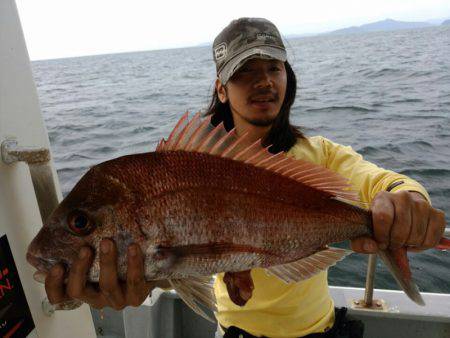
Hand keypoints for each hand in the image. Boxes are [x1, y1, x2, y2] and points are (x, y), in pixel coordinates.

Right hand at [44, 239, 167, 309]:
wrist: (150, 268)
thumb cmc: (118, 258)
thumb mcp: (98, 252)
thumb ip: (82, 246)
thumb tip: (63, 231)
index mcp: (83, 289)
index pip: (59, 297)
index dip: (53, 285)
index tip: (56, 266)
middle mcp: (96, 299)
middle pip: (79, 291)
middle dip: (79, 269)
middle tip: (85, 248)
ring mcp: (116, 300)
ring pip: (107, 285)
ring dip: (106, 262)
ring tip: (108, 242)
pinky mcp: (137, 296)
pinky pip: (134, 281)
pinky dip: (133, 263)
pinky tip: (133, 247)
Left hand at [351, 190, 445, 253]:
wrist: (400, 209)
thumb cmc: (382, 222)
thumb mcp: (368, 229)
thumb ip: (364, 241)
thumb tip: (376, 249)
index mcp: (383, 197)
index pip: (383, 217)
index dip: (382, 235)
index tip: (381, 242)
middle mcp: (403, 197)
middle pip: (401, 229)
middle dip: (395, 242)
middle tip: (392, 243)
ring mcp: (422, 204)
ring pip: (417, 236)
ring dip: (409, 245)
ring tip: (402, 241)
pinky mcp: (436, 213)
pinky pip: (432, 239)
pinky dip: (423, 246)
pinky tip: (414, 241)